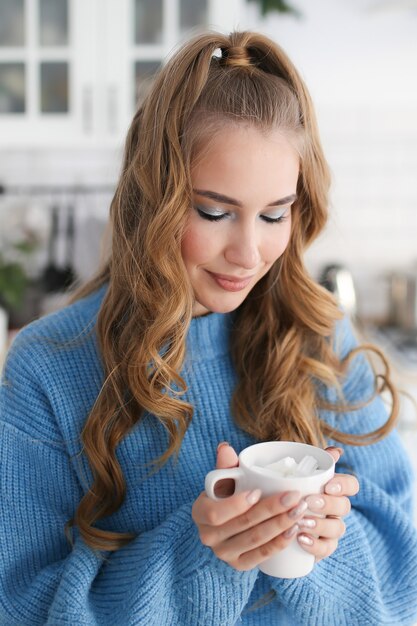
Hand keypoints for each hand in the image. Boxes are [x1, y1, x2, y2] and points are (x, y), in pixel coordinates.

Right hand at [192, 443, 308, 571]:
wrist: (227, 521)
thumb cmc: (227, 493)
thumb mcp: (223, 479)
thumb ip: (225, 465)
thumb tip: (225, 448)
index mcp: (200, 513)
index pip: (216, 514)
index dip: (237, 505)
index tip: (258, 491)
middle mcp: (208, 537)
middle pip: (243, 525)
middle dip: (271, 510)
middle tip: (294, 496)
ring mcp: (224, 554)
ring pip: (255, 540)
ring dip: (280, 525)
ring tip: (299, 510)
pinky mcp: (239, 564)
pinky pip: (261, 556)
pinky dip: (279, 543)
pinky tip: (293, 530)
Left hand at [296, 446, 359, 561]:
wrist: (272, 520)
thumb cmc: (288, 492)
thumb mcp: (296, 476)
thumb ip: (315, 463)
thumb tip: (336, 451)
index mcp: (334, 490)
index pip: (351, 485)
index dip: (344, 485)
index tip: (328, 486)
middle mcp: (336, 509)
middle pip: (344, 506)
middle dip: (328, 504)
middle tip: (309, 502)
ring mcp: (331, 529)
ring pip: (337, 528)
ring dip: (320, 524)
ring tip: (301, 523)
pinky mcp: (322, 548)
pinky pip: (326, 549)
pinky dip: (315, 545)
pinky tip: (301, 540)